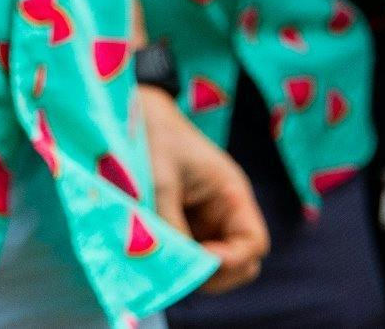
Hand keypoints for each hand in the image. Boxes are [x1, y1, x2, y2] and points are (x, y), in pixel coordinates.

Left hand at [139, 86, 266, 293]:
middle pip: (239, 263)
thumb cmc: (151, 136)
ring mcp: (204, 219)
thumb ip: (169, 224)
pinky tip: (155, 251)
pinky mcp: (182, 222)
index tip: (202, 258)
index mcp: (231, 194)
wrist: (130, 109)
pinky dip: (178, 259)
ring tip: (163, 259)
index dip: (233, 260)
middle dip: (215, 274)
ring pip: (213, 264)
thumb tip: (175, 266)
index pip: (253, 243)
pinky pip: (189, 253)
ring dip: (193, 269)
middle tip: (180, 269)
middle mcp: (224, 211)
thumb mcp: (160, 180)